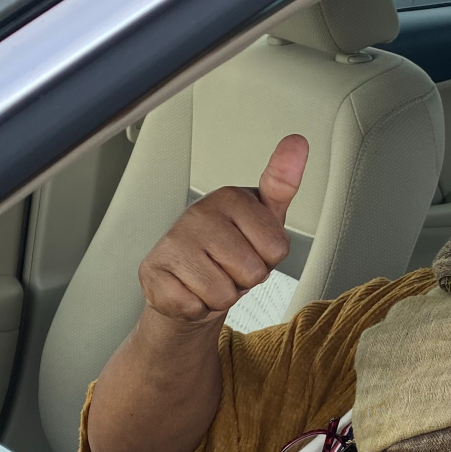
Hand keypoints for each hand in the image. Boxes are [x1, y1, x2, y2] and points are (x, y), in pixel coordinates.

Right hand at [138, 134, 307, 325]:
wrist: (187, 284)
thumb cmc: (230, 250)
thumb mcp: (264, 217)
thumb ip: (282, 184)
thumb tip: (297, 142)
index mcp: (230, 198)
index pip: (277, 247)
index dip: (268, 259)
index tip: (251, 248)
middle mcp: (198, 214)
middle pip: (252, 272)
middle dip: (245, 280)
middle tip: (228, 268)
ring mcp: (173, 242)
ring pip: (224, 293)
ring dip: (221, 296)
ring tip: (210, 278)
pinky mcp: (153, 272)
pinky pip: (195, 307)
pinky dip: (196, 309)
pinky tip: (188, 290)